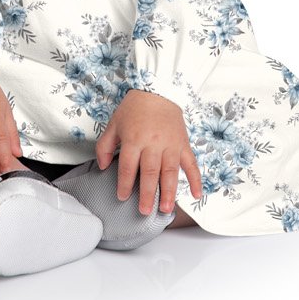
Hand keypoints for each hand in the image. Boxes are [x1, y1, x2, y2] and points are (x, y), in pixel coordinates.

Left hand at [95, 90, 202, 216]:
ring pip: (170, 172)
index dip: (123, 183)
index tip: (122, 197)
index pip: (127, 166)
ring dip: (168, 192)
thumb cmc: (134, 107)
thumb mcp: (114, 123)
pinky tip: (197, 194)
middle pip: (149, 172)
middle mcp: (153, 143)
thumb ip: (105, 146)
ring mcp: (170, 144)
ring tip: (165, 209)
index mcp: (134, 139)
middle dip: (146, 194)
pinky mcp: (183, 144)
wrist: (157, 89)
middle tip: (144, 210)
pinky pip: (191, 164)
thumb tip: (102, 167)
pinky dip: (195, 179)